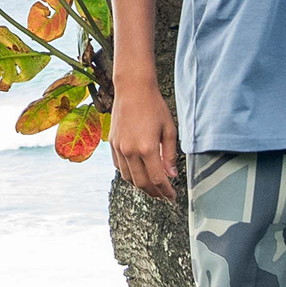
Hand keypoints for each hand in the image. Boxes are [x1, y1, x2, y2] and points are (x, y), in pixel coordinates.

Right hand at [113, 81, 181, 197]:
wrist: (133, 89)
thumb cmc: (154, 106)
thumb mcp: (169, 130)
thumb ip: (169, 155)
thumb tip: (172, 175)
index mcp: (147, 148)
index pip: (158, 179)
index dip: (166, 192)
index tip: (173, 197)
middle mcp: (130, 151)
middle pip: (142, 183)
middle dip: (154, 193)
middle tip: (164, 195)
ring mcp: (119, 148)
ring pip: (129, 178)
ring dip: (141, 186)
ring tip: (152, 187)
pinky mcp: (112, 144)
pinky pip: (119, 167)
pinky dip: (129, 174)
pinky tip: (138, 173)